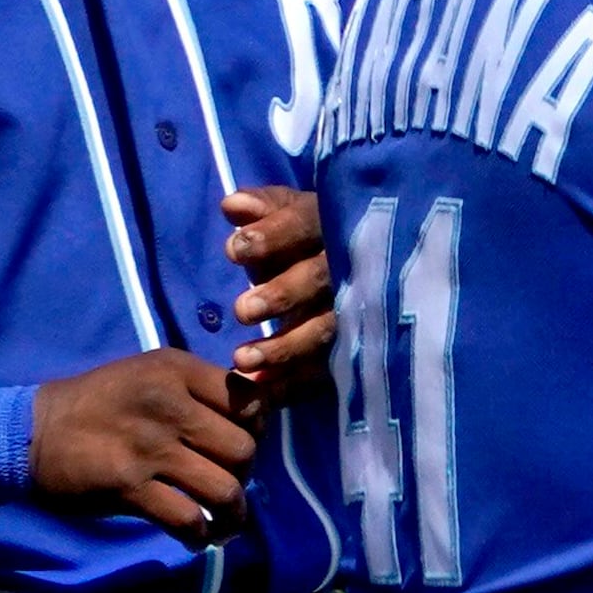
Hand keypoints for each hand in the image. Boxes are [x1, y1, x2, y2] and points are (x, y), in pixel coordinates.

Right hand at [30, 352, 256, 533]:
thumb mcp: (148, 375)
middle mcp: (169, 403)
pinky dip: (199, 535)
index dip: (255, 430)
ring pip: (224, 489)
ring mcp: (149, 446)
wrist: (33, 432)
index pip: (249, 401)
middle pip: (243, 449)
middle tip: (225, 485)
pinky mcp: (129, 485)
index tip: (237, 447)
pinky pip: (187, 518)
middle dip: (244, 476)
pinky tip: (194, 537)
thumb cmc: (98, 404)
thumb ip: (197, 390)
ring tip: (222, 523)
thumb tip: (253, 420)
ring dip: (231, 515)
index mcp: (176, 370)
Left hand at [225, 186, 335, 399]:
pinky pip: (325, 366)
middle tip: (241, 312)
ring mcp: (356, 309)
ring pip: (326, 329)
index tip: (232, 250)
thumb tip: (232, 206)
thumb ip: (262, 208)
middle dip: (282, 296)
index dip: (273, 236)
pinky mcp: (353, 346)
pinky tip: (261, 386)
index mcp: (331, 224)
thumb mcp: (289, 213)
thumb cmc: (309, 236)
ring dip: (286, 347)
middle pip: (321, 280)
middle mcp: (349, 266)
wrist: (361, 264)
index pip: (305, 224)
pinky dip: (292, 380)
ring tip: (241, 360)